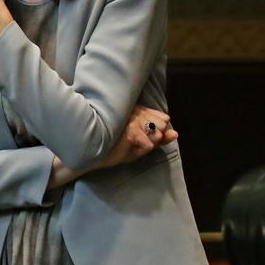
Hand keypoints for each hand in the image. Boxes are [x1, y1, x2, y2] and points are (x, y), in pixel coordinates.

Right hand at [48, 105, 177, 187]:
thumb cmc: (111, 149)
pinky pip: (148, 142)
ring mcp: (130, 119)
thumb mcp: (137, 145)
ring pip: (156, 132)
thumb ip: (157, 139)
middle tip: (138, 141)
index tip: (145, 136)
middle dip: (155, 135)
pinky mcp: (127, 130)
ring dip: (149, 142)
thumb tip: (175, 133)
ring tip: (133, 145)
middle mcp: (132, 110)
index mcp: (134, 109)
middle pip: (161, 123)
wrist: (89, 155)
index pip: (160, 117)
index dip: (157, 129)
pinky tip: (131, 148)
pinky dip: (143, 148)